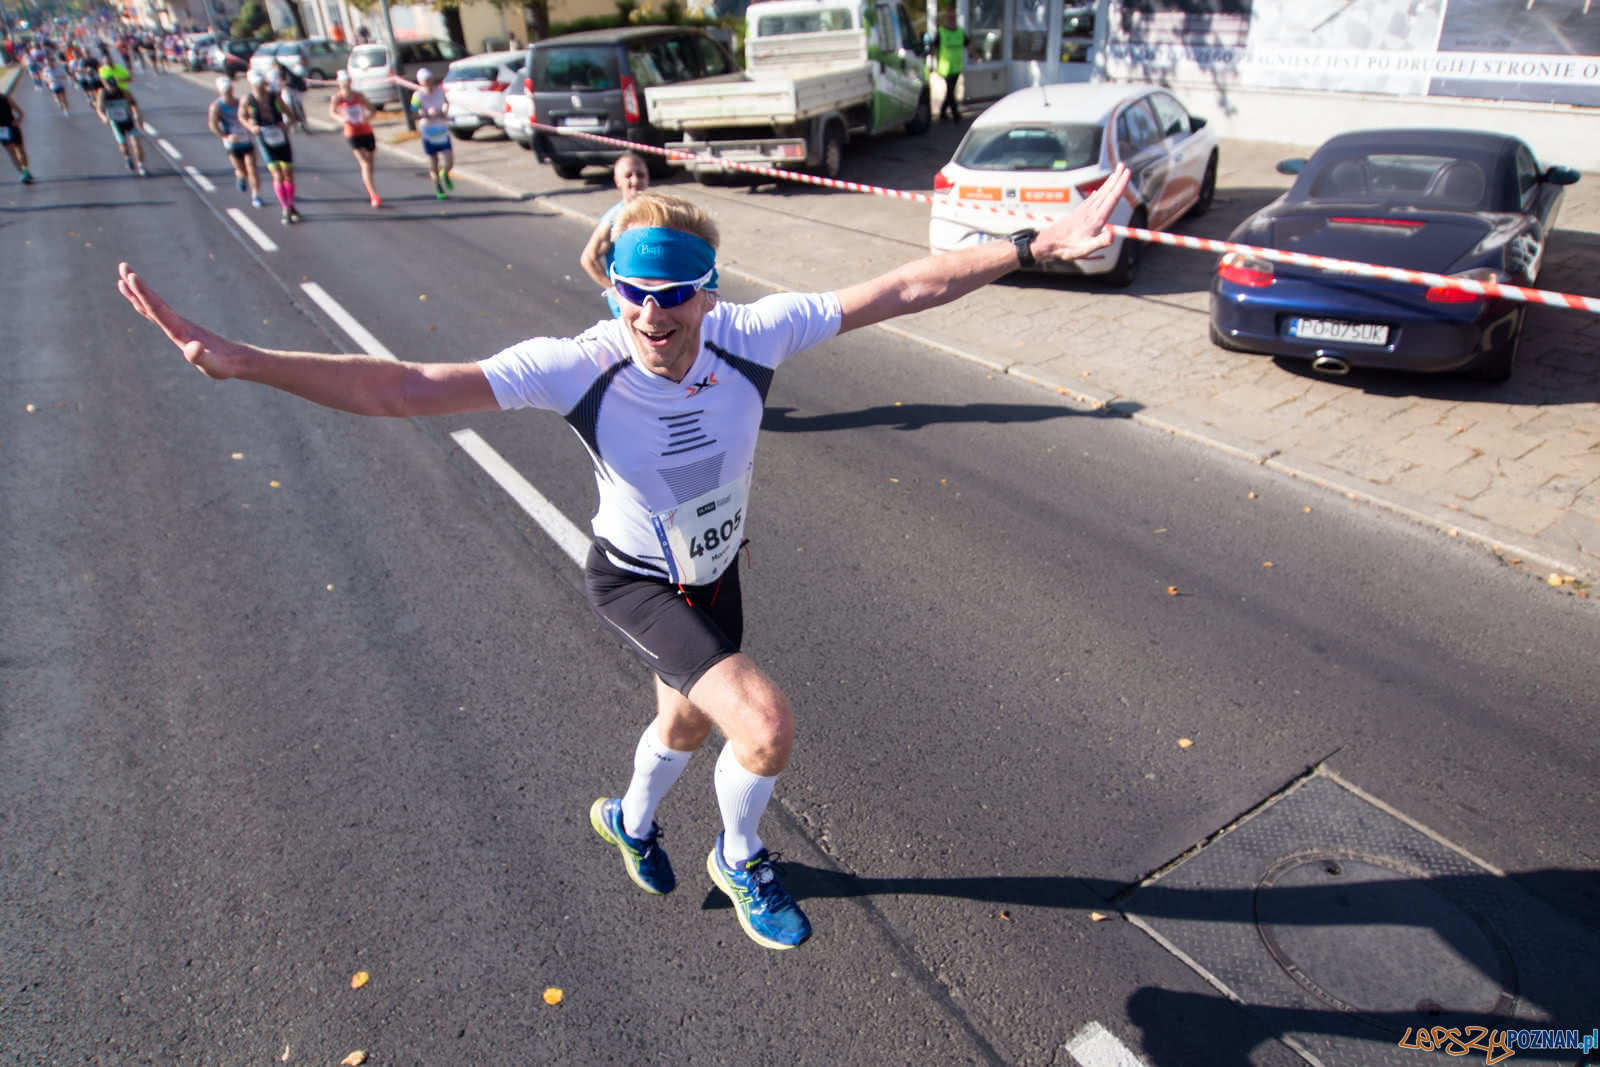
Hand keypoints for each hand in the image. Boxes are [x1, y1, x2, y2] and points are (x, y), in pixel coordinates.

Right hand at [117, 263, 243, 379]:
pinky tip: (139, 302)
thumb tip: (194, 348)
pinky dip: (146, 305)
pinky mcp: (180, 329)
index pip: (158, 308)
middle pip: (153, 302)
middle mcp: (177, 324)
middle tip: (122, 266)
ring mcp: (178, 325)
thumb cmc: (223, 365)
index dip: (144, 294)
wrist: (237, 360)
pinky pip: (158, 313)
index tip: (131, 277)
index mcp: (180, 330)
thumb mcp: (213, 365)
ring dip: (138, 292)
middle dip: (137, 286)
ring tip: (123, 277)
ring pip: (154, 305)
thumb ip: (201, 357)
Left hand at [1032, 164, 1132, 262]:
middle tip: (1124, 165)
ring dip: (1109, 182)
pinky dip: (1098, 192)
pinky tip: (1098, 190)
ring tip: (1115, 173)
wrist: (1049, 243)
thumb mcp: (1086, 249)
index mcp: (1097, 218)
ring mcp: (1084, 210)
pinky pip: (1092, 199)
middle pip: (1107, 191)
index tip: (1127, 173)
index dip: (1121, 185)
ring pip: (1100, 193)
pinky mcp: (1079, 212)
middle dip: (1117, 178)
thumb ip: (1101, 242)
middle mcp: (1091, 211)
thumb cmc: (1068, 248)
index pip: (1112, 198)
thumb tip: (1112, 235)